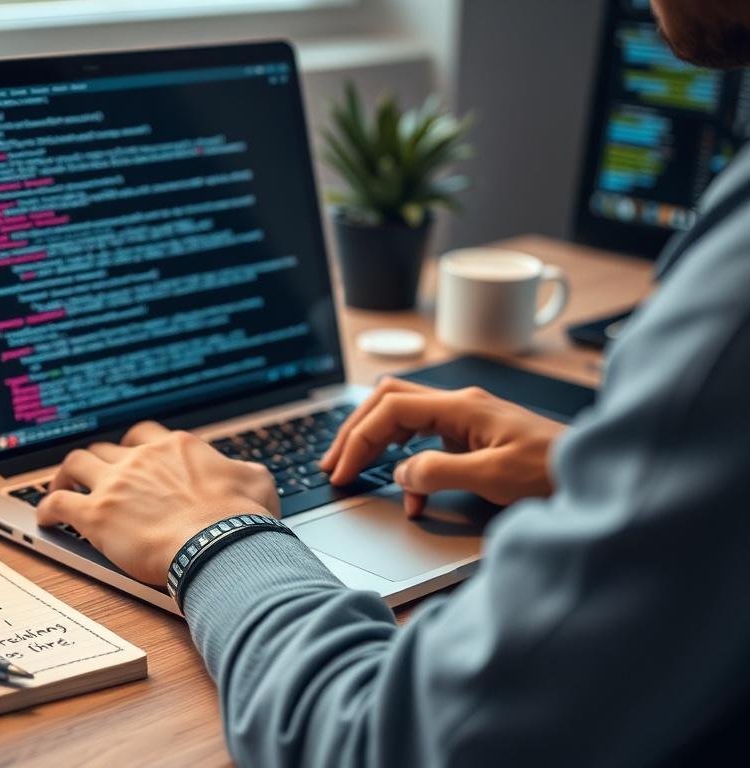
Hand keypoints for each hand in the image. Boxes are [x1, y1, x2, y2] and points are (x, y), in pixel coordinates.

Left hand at [36, 421, 279, 585]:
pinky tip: (46, 516)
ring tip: (62, 485)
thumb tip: (246, 473)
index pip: (144, 434)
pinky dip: (48, 507)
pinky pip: (58, 501)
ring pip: (75, 464)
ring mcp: (115, 484)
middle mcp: (142, 459)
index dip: (133, 446)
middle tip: (96, 475)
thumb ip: (243, 471)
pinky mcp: (96, 514)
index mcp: (176, 448)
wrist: (219, 544)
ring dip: (65, 474)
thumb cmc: (241, 518)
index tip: (130, 457)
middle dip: (99, 461)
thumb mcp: (257, 481)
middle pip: (106, 448)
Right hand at [319, 377, 566, 516]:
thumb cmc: (555, 471)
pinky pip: (427, 443)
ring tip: (355, 472)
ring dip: (377, 444)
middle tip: (334, 463)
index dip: (359, 439)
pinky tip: (412, 496)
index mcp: (461, 407)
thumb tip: (401, 475)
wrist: (599, 474)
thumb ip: (439, 472)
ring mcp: (467, 421)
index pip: (390, 409)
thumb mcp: (493, 476)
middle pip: (389, 404)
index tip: (343, 470)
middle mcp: (460, 406)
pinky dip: (409, 467)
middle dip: (357, 432)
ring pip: (404, 419)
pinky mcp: (474, 439)